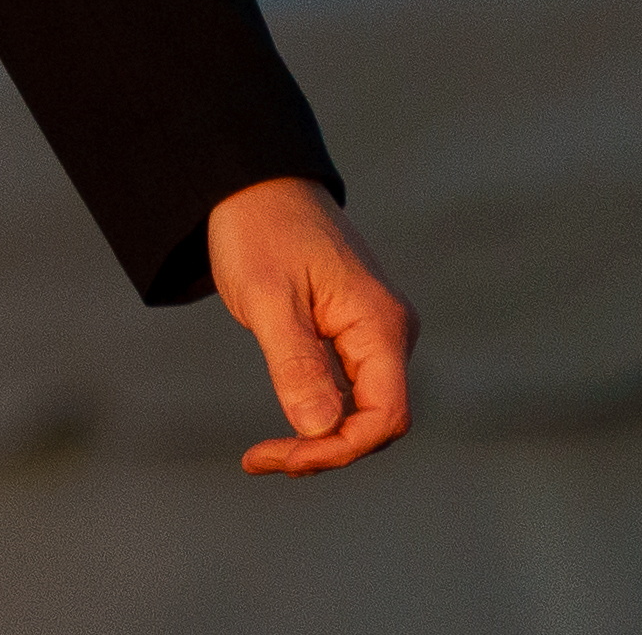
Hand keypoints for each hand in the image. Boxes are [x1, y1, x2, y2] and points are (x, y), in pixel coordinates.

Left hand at [208, 176, 412, 475]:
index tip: (279, 457)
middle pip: (376, 421)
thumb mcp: (268, 298)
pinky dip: (319, 415)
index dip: (338, 449)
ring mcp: (375, 333)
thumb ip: (297, 363)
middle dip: (324, 449)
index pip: (385, 417)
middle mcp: (390, 333)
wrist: (251, 183)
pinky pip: (349, 391)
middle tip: (258, 458)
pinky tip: (285, 429)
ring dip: (320, 438)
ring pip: (363, 411)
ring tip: (264, 454)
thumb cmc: (259, 230)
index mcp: (381, 324)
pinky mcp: (353, 333)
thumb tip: (322, 430)